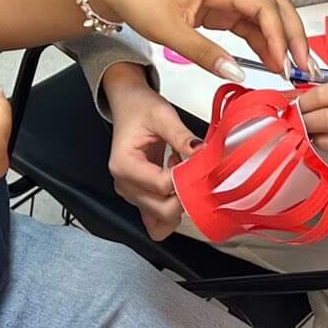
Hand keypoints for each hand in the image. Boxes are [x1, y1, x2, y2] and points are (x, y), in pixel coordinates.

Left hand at [85, 0, 310, 82]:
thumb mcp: (169, 30)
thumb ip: (204, 53)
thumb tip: (237, 74)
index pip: (263, 5)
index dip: (279, 33)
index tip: (285, 62)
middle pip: (275, 6)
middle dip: (293, 34)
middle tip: (305, 66)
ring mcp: (225, 0)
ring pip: (265, 17)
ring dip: (281, 41)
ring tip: (292, 71)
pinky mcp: (219, 11)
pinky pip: (249, 26)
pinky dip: (262, 43)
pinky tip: (270, 63)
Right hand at [105, 66, 196, 240]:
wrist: (128, 105)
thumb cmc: (140, 108)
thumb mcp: (162, 115)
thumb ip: (182, 137)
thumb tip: (203, 154)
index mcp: (124, 164)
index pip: (162, 186)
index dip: (186, 178)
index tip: (200, 163)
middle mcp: (124, 185)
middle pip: (162, 210)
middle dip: (186, 195)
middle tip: (198, 172)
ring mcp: (131, 194)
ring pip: (161, 220)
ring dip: (181, 203)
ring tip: (183, 175)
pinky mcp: (140, 198)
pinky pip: (157, 222)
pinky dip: (173, 211)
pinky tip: (178, 187)